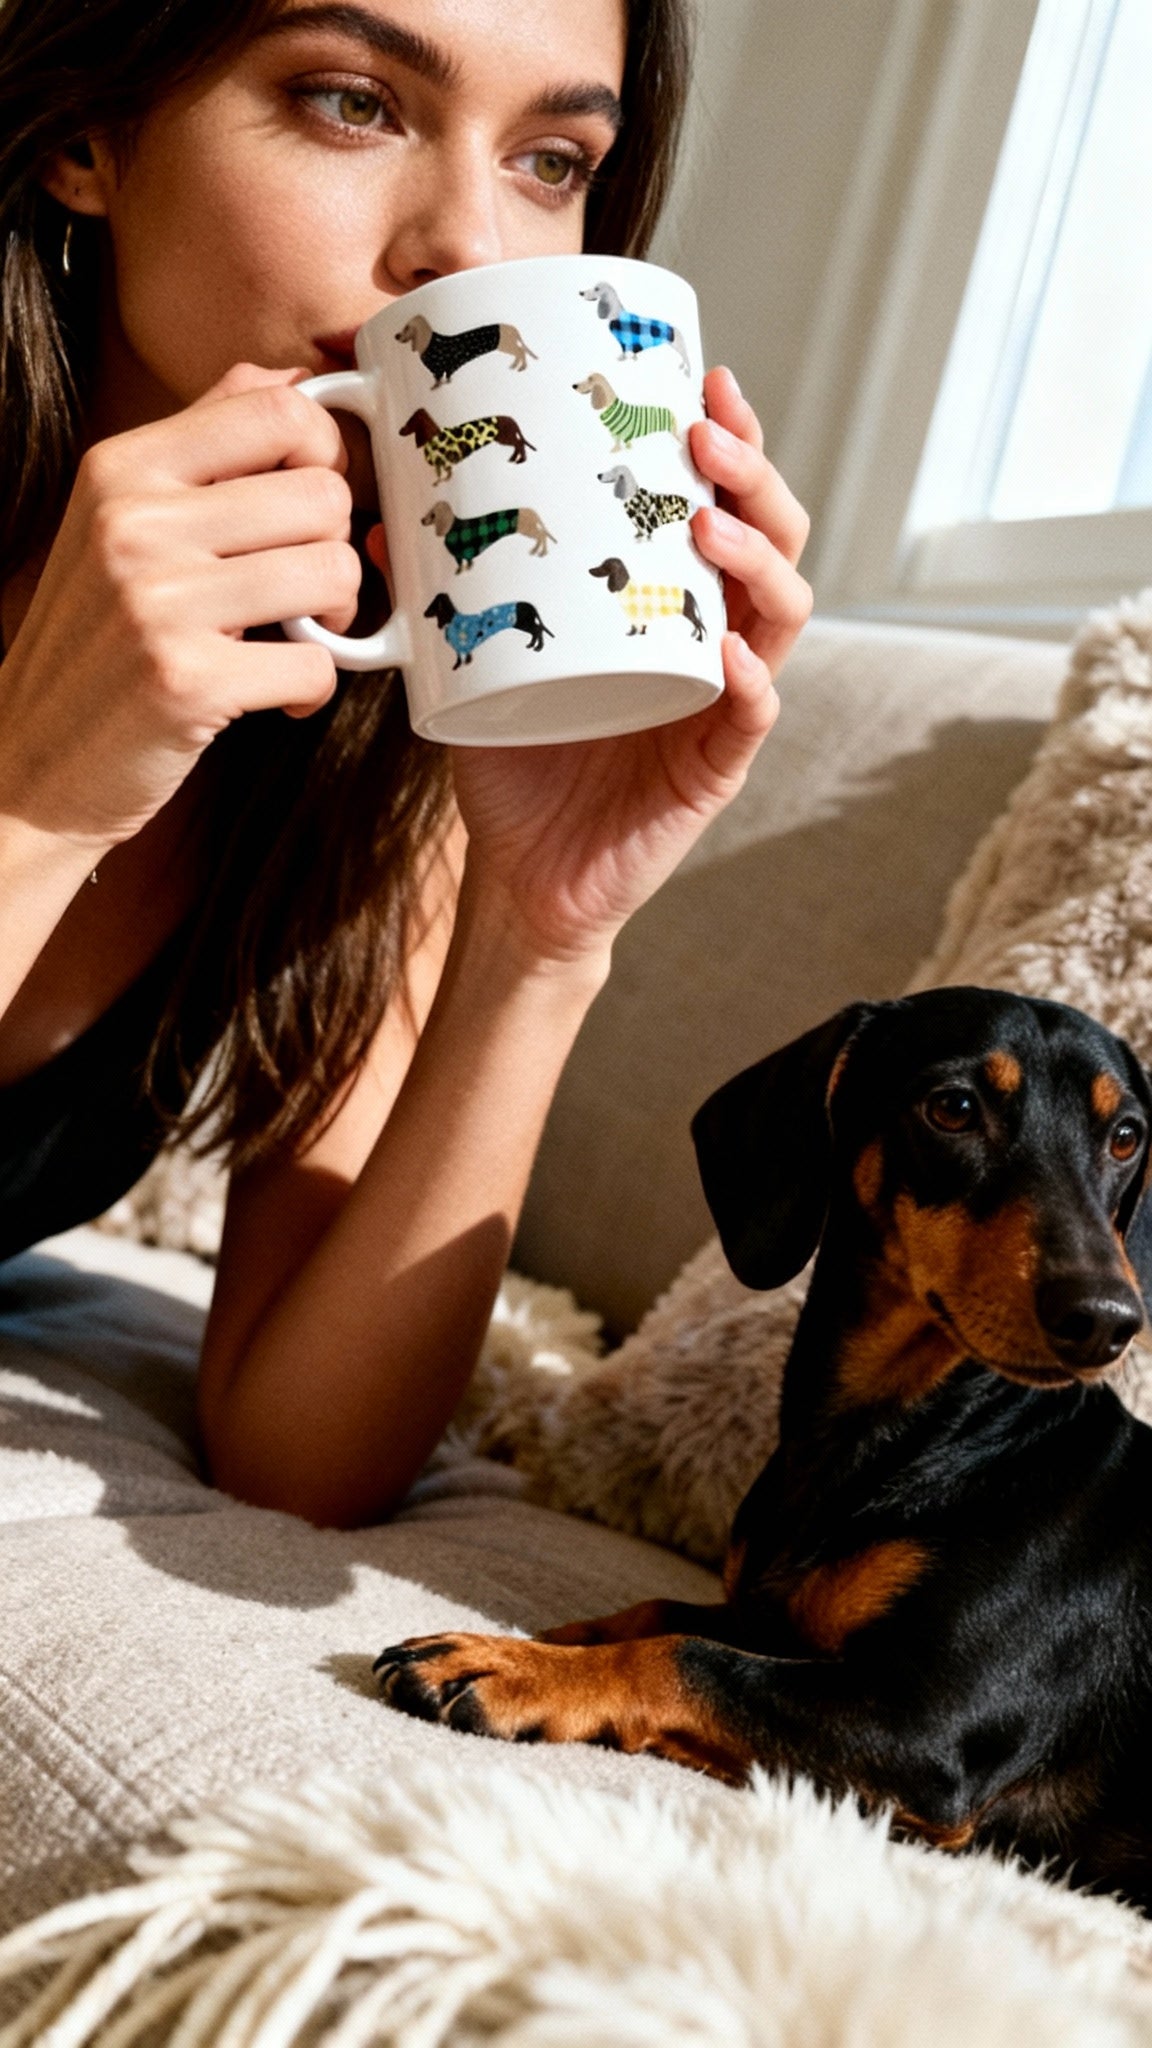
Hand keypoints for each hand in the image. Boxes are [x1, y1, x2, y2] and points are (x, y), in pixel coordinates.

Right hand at [0, 364, 359, 850]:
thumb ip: (203, 444)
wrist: (34, 762)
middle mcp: (135, 524)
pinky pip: (318, 664)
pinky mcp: (189, 682)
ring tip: (294, 639)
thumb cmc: (96, 640)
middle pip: (324, 493)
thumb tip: (293, 380)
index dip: (326, 453)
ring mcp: (159, 603)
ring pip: (335, 571)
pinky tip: (276, 697)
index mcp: (122, 469)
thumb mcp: (121, 520)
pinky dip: (313, 690)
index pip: (279, 410)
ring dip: (335, 619)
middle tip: (304, 592)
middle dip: (334, 547)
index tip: (311, 504)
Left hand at [447, 367, 811, 965]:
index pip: (721, 505)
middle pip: (772, 540)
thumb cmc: (515, 758)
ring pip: (781, 615)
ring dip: (756, 559)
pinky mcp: (715, 768)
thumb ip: (449, 598)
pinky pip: (751, 715)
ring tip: (708, 524)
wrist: (523, 875)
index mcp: (668, 601)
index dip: (730, 441)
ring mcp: (722, 702)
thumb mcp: (481, 661)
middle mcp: (712, 639)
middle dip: (753, 477)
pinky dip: (749, 678)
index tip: (704, 379)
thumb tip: (388, 525)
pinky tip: (728, 650)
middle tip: (707, 434)